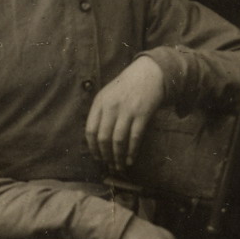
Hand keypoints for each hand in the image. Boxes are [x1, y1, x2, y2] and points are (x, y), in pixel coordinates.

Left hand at [86, 55, 165, 173]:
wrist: (149, 73)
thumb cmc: (127, 86)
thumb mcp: (108, 94)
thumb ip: (101, 112)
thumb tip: (96, 140)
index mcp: (99, 102)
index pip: (90, 131)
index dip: (93, 148)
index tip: (97, 158)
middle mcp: (111, 106)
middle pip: (103, 138)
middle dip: (105, 156)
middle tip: (108, 165)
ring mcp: (127, 110)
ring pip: (118, 141)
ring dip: (118, 157)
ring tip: (119, 166)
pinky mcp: (142, 113)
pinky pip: (135, 137)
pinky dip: (132, 152)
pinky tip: (131, 160)